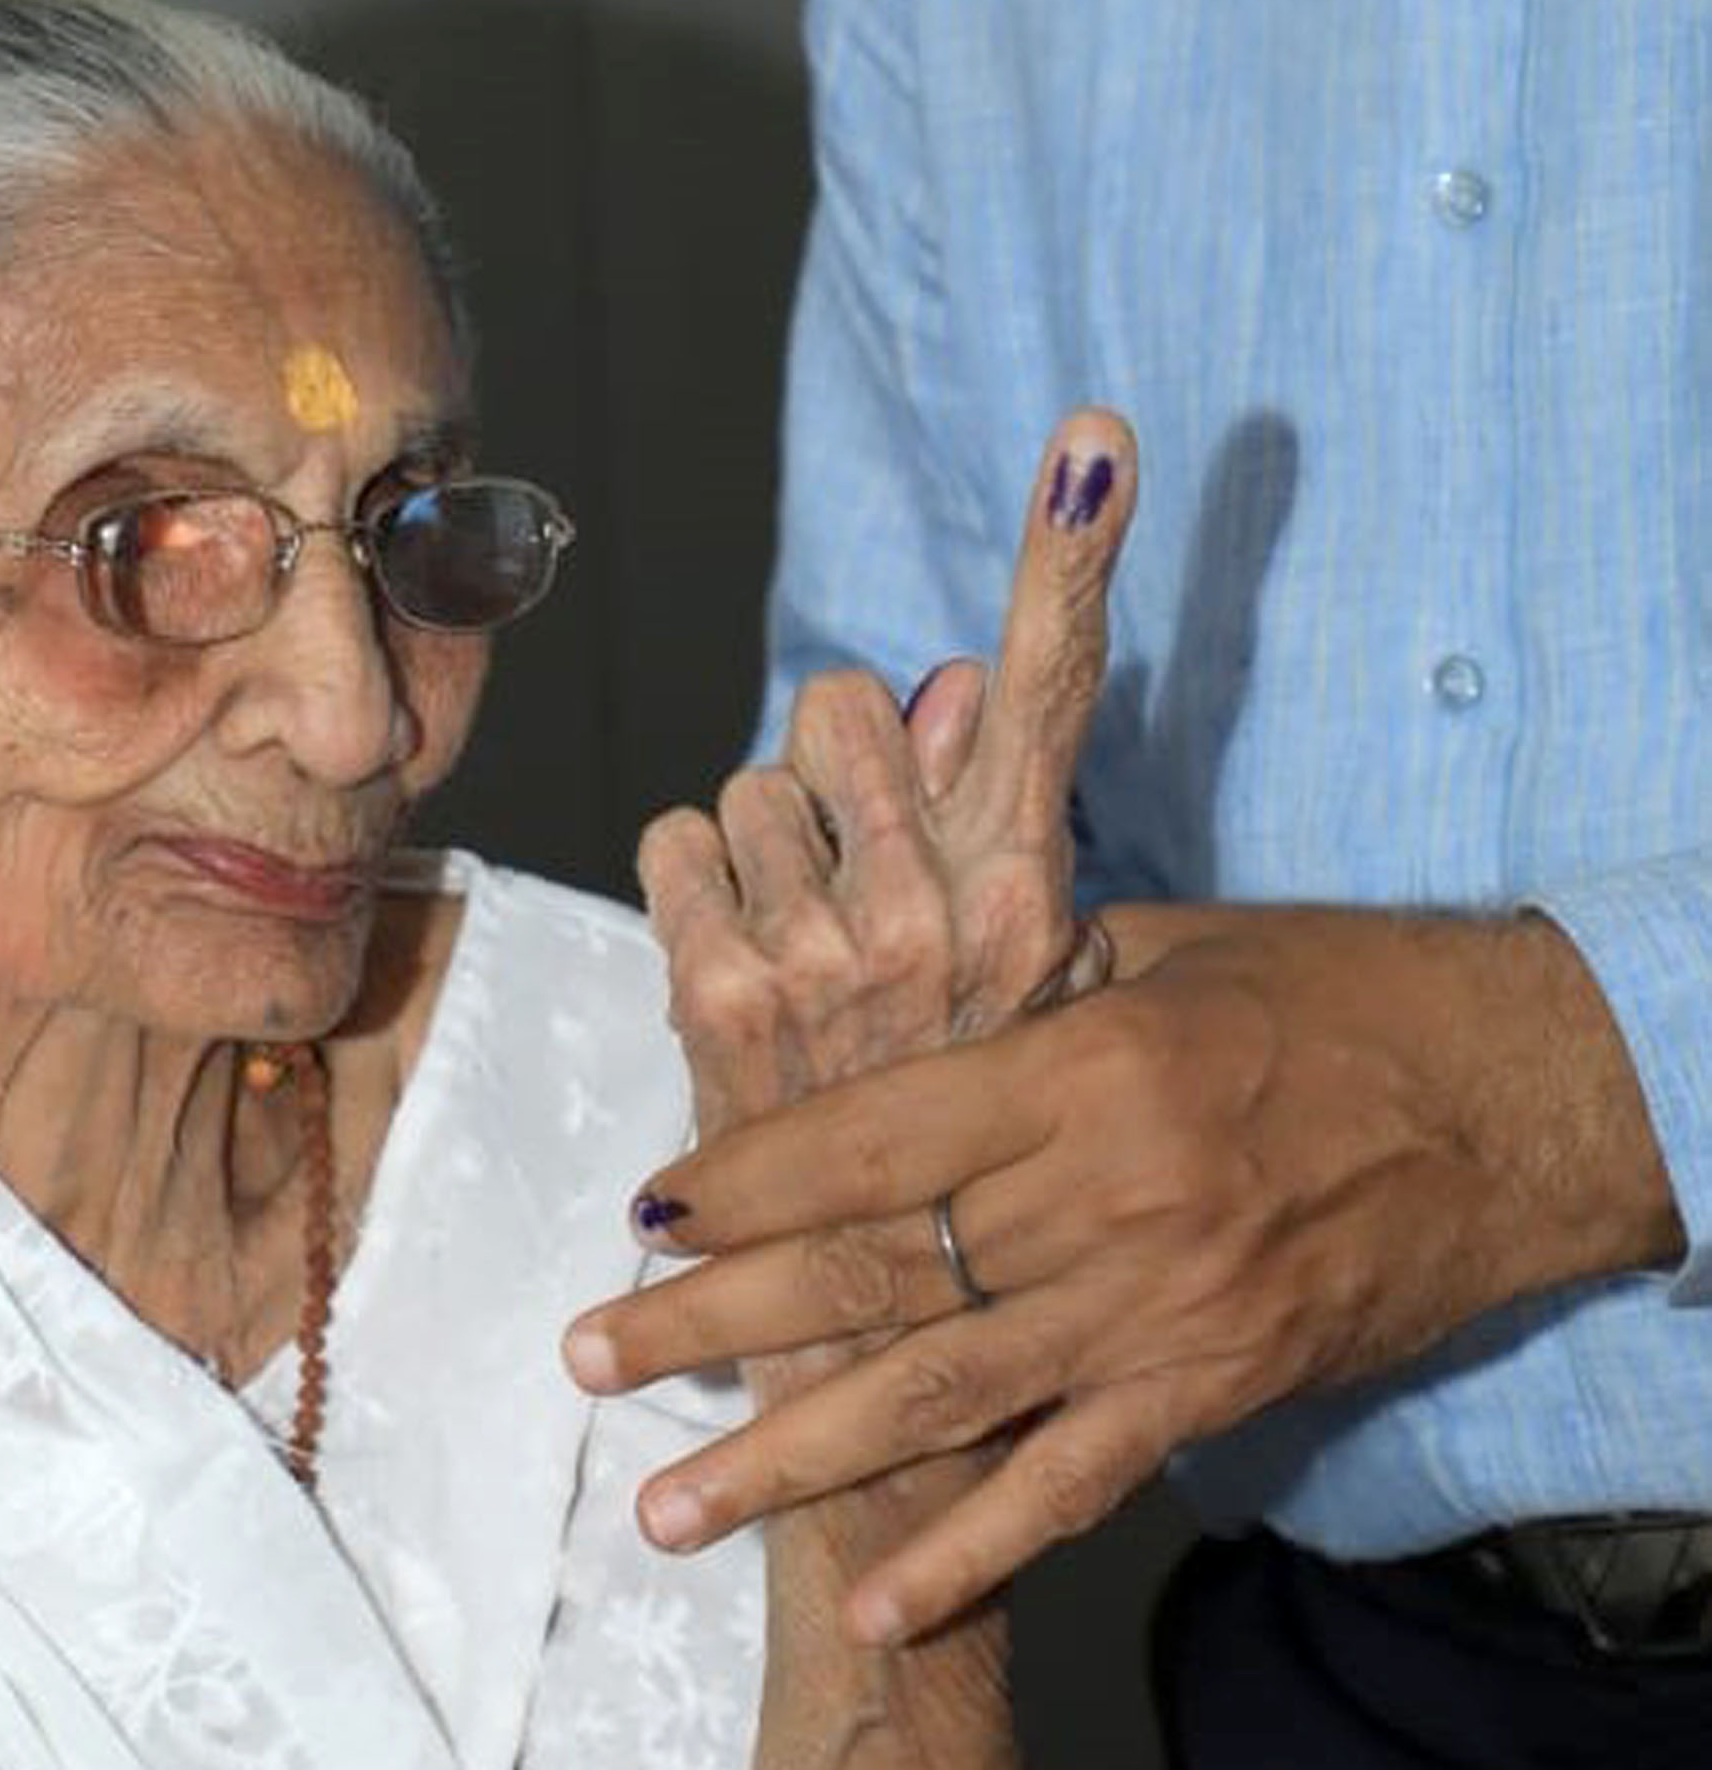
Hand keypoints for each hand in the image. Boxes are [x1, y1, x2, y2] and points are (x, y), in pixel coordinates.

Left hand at [569, 896, 1681, 1643]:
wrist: (1520, 1098)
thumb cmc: (1339, 994)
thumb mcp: (1161, 946)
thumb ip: (1018, 979)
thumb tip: (891, 974)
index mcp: (1076, 1068)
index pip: (870, 1138)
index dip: (747, 1178)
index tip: (645, 1213)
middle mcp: (1101, 1196)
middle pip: (870, 1273)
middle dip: (714, 1324)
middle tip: (587, 1361)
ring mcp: (1155, 1308)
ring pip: (938, 1396)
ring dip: (790, 1459)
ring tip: (668, 1511)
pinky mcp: (1213, 1388)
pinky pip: (1069, 1486)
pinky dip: (968, 1552)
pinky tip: (876, 1608)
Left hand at [636, 412, 1134, 1152]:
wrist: (879, 1330)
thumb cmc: (949, 1139)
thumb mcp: (1003, 976)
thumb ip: (969, 816)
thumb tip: (929, 688)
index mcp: (1031, 892)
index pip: (1053, 691)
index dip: (1073, 555)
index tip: (1096, 439)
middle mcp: (940, 909)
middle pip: (846, 703)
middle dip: (834, 770)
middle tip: (849, 880)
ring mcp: (828, 952)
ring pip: (749, 782)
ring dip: (760, 852)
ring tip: (800, 964)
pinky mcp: (719, 992)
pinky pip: (673, 842)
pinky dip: (690, 891)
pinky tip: (737, 982)